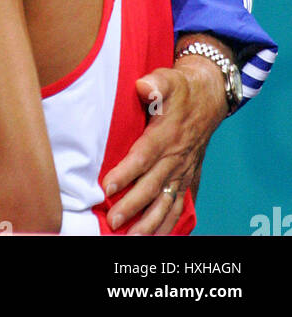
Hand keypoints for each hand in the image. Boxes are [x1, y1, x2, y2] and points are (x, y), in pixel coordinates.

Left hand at [102, 56, 227, 234]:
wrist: (209, 97)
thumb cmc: (181, 89)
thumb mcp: (168, 79)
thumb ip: (155, 83)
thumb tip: (142, 86)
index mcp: (166, 135)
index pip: (143, 157)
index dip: (126, 173)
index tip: (107, 187)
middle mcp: (175, 157)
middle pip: (151, 186)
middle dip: (132, 206)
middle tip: (112, 220)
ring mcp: (183, 171)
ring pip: (166, 203)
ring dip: (149, 222)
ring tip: (131, 237)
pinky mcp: (188, 177)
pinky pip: (179, 205)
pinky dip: (169, 223)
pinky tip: (156, 236)